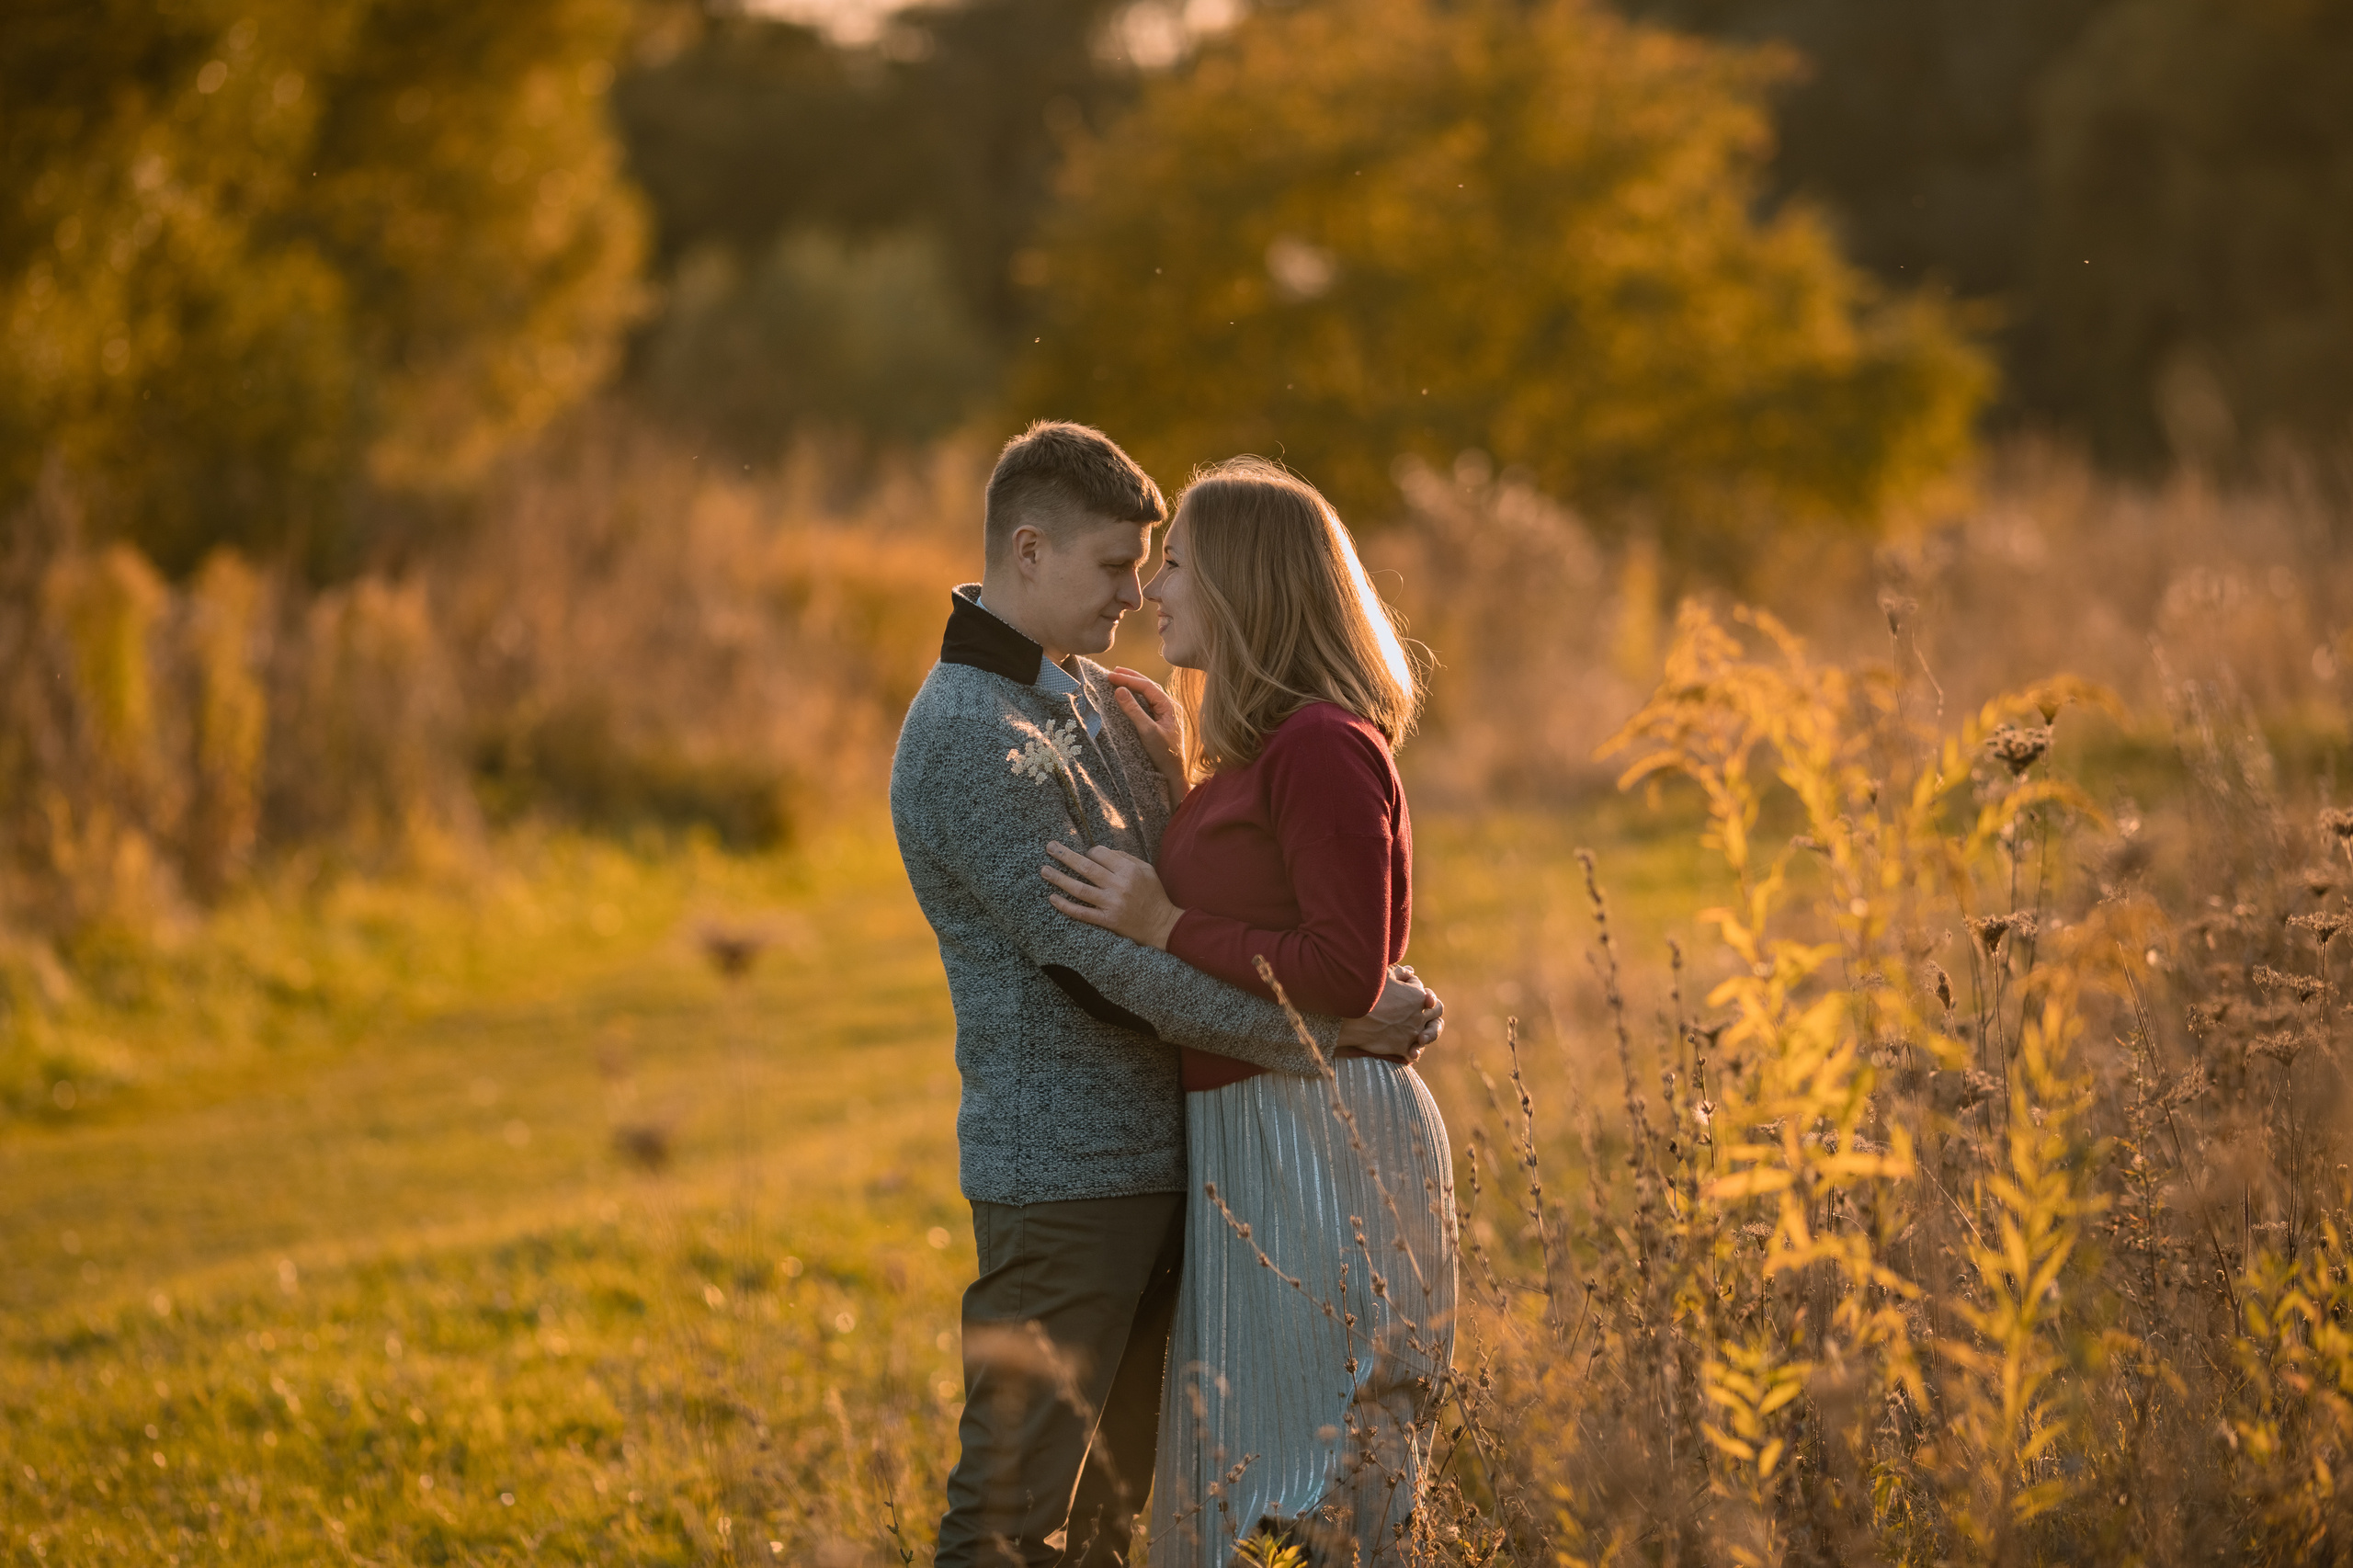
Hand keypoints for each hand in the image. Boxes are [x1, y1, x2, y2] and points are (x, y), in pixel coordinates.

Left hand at [1042, 841, 1183, 947]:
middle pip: (1085, 868)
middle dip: (1065, 856)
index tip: (1085, 854)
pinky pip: (1082, 913)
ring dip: (1059, 879)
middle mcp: (1118, 885)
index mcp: (1128, 870)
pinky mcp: (1107, 920)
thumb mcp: (1146, 869)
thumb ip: (1125, 857)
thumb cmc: (1153, 894)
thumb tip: (1102, 852)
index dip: (1089, 852)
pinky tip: (1052, 898)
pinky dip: (1066, 906)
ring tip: (1044, 871)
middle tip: (1050, 847)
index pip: (1100, 854)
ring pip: (1079, 889)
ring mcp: (1110, 904)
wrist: (1161, 924)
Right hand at [1106, 667, 1188, 804]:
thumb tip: (1119, 690)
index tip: (1111, 675)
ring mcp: (1166, 714)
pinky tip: (1129, 695)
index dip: (1128, 679)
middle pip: (1149, 686)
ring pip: (1149, 694)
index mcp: (1170, 706)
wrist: (1175, 774)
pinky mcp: (1162, 722)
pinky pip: (1148, 704)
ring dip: (1134, 685)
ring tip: (1119, 678)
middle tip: (1113, 671)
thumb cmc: (1164, 754)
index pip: (1147, 686)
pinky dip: (1137, 696)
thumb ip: (1133, 710)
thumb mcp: (1147, 731)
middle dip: (1131, 677)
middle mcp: (1170, 707)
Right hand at [1336, 966, 1444, 1062]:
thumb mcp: (1385, 975)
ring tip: (1420, 1034)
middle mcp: (1420, 1015)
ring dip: (1429, 1032)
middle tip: (1420, 1009)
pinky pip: (1415, 1051)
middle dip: (1430, 1008)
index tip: (1402, 989)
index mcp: (1419, 995)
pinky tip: (1411, 1051)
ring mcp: (1413, 1032)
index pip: (1424, 991)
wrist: (1351, 1016)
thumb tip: (1410, 971)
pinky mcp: (1403, 1047)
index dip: (1414, 989)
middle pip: (1437, 1010)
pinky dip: (1414, 1051)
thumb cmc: (1368, 992)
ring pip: (1432, 1033)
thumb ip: (1401, 972)